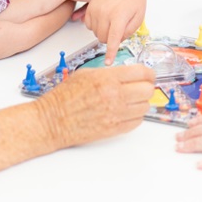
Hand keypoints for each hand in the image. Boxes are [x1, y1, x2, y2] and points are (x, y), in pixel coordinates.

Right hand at [36, 66, 155, 146]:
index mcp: (107, 79)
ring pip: (145, 106)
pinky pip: (137, 122)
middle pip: (148, 90)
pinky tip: (125, 112)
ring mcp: (116, 114)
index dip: (148, 73)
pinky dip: (135, 116)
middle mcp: (115, 95)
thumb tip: (126, 73)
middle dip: (146, 87)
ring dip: (141, 103)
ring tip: (131, 101)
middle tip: (140, 88)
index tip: (148, 75)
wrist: (52, 120)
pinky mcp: (114, 129)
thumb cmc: (64, 97)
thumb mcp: (86, 74)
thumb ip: (109, 73)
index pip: (142, 72)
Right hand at [82, 0, 147, 64]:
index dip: (110, 53)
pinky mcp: (90, 7)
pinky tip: (104, 19)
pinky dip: (95, 25)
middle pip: (102, 38)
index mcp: (119, 16)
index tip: (107, 62)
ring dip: (103, 32)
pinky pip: (88, 25)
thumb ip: (128, 32)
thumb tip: (117, 41)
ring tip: (113, 21)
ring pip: (95, 33)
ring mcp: (96, 9)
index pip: (113, 39)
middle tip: (119, 29)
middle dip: (110, 39)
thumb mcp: (138, 18)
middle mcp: (105, 13)